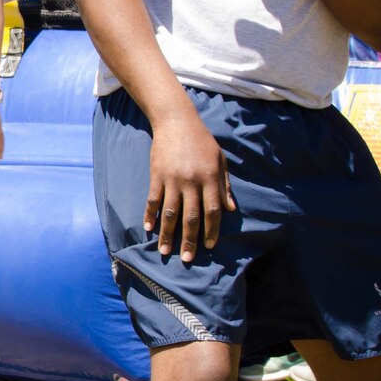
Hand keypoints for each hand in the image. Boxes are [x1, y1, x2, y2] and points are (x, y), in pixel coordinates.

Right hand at [146, 111, 233, 261]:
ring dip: (168, 234)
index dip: (212, 230)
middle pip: (191, 217)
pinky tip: (149, 228)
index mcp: (210, 178)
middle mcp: (192, 182)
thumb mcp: (220, 160)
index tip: (210, 246)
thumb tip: (231, 209)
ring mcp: (173, 179)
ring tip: (165, 251)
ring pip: (170, 213)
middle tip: (188, 259)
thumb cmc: (202, 141)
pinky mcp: (157, 176)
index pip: (213, 211)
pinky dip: (150, 215)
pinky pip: (154, 200)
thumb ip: (224, 185)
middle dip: (190, 240)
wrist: (176, 121)